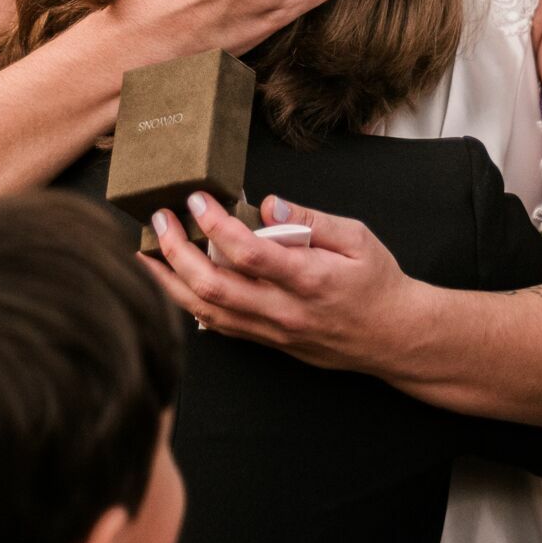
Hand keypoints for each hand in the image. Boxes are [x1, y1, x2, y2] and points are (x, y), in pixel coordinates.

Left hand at [143, 190, 410, 372]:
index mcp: (309, 279)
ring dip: (171, 282)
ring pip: (207, 312)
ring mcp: (274, 332)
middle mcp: (285, 310)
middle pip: (214, 287)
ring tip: (147, 253)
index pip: (248, 253)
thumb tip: (268, 203)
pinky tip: (174, 283)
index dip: (215, 225)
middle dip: (176, 252)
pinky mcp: (269, 343)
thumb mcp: (357, 238)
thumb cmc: (378, 282)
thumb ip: (311, 219)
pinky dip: (191, 304)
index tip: (196, 199)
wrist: (394, 337)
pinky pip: (220, 326)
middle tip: (159, 220)